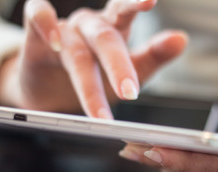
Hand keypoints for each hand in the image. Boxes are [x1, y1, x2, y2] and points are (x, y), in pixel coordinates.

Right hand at [0, 0, 186, 116]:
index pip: (126, 12)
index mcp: (114, 29)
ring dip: (89, 85)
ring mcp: (65, 29)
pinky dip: (46, 24)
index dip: (136, 2)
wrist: (53, 93)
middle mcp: (90, 26)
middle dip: (118, 67)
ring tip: (101, 115)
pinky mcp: (36, 35)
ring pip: (77, 50)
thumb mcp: (131, 70)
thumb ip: (155, 56)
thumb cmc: (96, 76)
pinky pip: (37, 15)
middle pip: (105, 38)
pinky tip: (55, 42)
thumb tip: (181, 39)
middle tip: (130, 93)